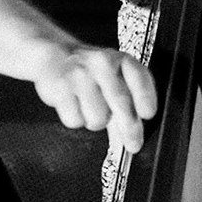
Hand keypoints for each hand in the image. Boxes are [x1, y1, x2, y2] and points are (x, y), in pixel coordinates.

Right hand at [32, 46, 158, 152]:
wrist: (53, 57)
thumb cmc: (89, 73)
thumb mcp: (112, 80)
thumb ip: (126, 106)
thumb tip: (132, 139)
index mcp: (120, 60)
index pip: (138, 76)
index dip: (145, 97)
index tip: (148, 114)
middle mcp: (102, 64)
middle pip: (121, 101)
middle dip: (130, 128)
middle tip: (134, 144)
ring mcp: (81, 74)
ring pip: (98, 117)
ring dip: (96, 122)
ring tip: (89, 108)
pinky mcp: (60, 88)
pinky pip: (75, 120)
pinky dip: (76, 119)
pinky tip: (74, 105)